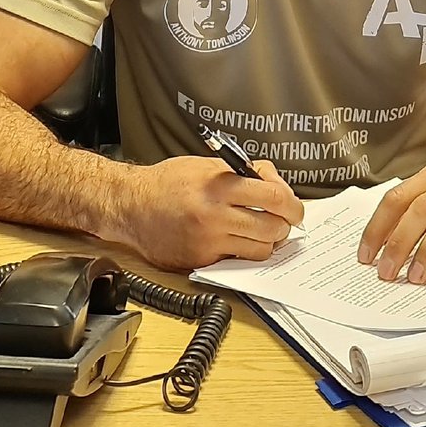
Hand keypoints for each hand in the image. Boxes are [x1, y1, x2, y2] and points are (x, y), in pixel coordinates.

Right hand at [108, 157, 303, 270]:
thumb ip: (244, 173)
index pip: (273, 196)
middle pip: (272, 228)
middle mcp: (215, 215)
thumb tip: (276, 185)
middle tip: (283, 220)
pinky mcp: (200, 261)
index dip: (291, 203)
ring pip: (259, 250)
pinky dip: (244, 253)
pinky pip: (237, 261)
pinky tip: (239, 240)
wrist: (131, 206)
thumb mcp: (208, 164)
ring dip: (268, 242)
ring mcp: (208, 242)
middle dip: (284, 225)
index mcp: (220, 185)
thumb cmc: (168, 182)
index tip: (294, 206)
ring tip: (262, 231)